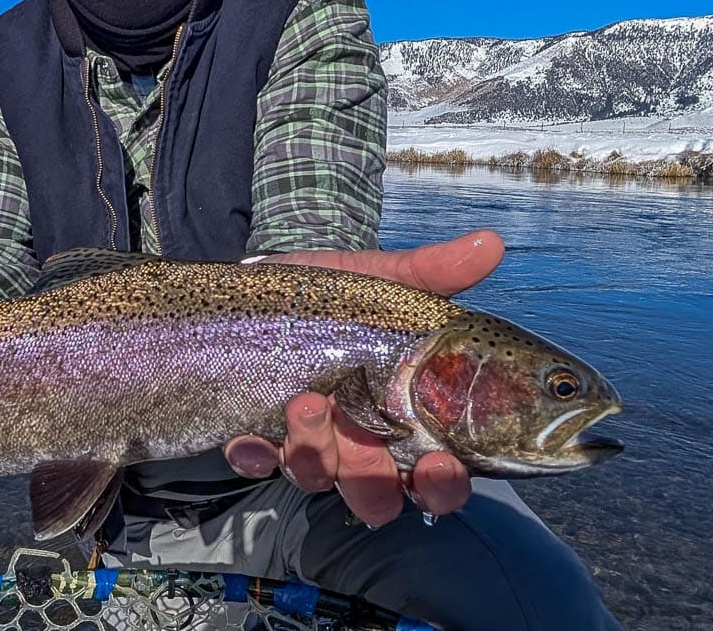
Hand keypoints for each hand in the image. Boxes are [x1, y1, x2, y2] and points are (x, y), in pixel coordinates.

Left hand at [223, 229, 505, 525]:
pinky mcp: (255, 434)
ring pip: (316, 479)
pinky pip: (254, 461)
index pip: (438, 478)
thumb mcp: (385, 281)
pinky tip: (247, 440)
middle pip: (376, 495)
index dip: (443, 486)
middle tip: (367, 451)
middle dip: (372, 485)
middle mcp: (359, 445)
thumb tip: (490, 242)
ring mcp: (306, 443)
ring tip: (307, 405)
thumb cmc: (342, 294)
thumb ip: (434, 273)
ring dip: (313, 455)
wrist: (275, 280)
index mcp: (404, 421)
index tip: (440, 466)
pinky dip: (252, 456)